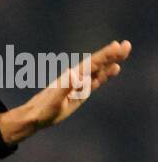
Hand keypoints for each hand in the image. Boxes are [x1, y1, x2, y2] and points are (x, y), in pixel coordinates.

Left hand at [0, 39, 131, 142]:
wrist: (35, 116)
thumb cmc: (44, 111)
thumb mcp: (55, 101)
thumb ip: (65, 87)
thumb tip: (74, 73)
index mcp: (73, 78)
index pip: (92, 64)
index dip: (105, 56)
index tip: (117, 46)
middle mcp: (77, 78)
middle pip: (97, 64)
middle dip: (111, 55)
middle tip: (127, 45)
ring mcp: (79, 84)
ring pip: (98, 71)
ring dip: (111, 62)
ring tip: (124, 53)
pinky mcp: (80, 92)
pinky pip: (95, 81)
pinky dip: (105, 74)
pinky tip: (113, 69)